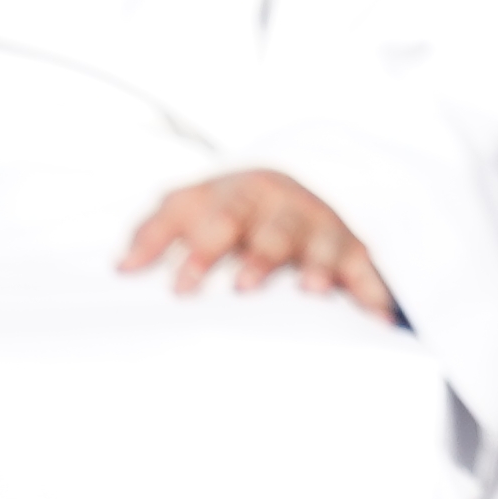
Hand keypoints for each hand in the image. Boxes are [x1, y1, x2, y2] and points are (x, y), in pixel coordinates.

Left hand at [120, 167, 395, 318]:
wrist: (293, 182)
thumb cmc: (229, 208)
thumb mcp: (190, 204)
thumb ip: (154, 230)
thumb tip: (120, 267)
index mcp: (238, 194)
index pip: (217, 216)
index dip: (200, 250)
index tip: (183, 289)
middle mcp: (282, 206)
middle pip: (271, 229)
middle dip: (260, 256)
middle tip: (244, 287)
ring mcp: (319, 225)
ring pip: (321, 243)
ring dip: (316, 265)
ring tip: (311, 291)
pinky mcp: (352, 246)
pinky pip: (365, 267)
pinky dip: (372, 290)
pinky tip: (377, 316)